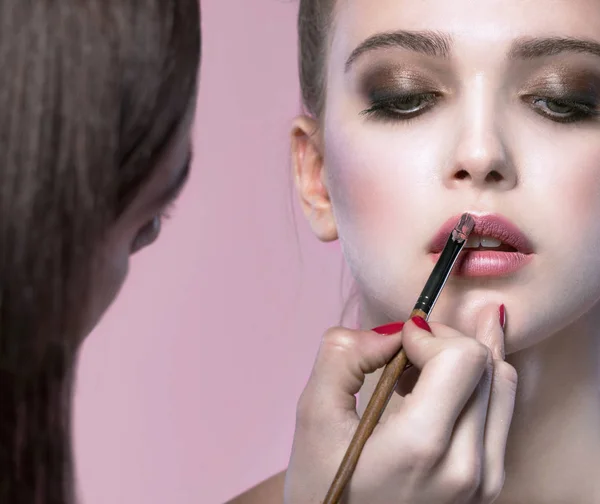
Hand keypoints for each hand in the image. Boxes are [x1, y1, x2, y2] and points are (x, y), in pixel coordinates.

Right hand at [284, 305, 517, 503]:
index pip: (465, 358)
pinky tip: (436, 387)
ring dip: (463, 360)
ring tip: (420, 366)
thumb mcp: (314, 414)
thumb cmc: (324, 487)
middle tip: (406, 349)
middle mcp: (468, 467)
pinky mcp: (490, 484)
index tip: (398, 341)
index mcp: (423, 446)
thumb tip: (392, 331)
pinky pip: (500, 412)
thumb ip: (344, 355)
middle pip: (488, 365)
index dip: (431, 334)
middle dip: (446, 341)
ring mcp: (486, 481)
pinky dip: (473, 385)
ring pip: (503, 384)